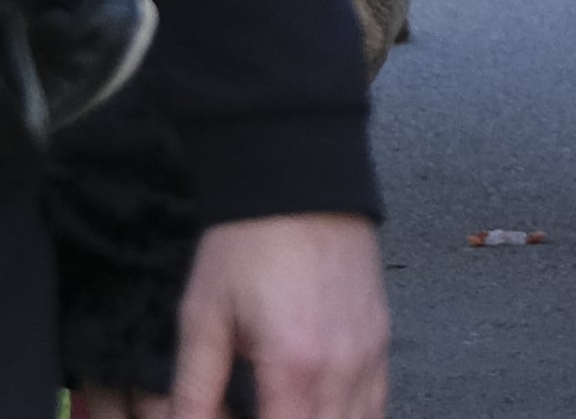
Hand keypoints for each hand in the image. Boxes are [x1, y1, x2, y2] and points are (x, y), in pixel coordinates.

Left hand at [150, 212, 383, 418]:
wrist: (300, 179)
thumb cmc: (246, 245)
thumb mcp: (203, 319)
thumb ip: (194, 393)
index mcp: (295, 367)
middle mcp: (344, 369)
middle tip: (249, 412)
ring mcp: (370, 355)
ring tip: (280, 409)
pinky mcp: (382, 340)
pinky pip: (376, 406)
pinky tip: (316, 414)